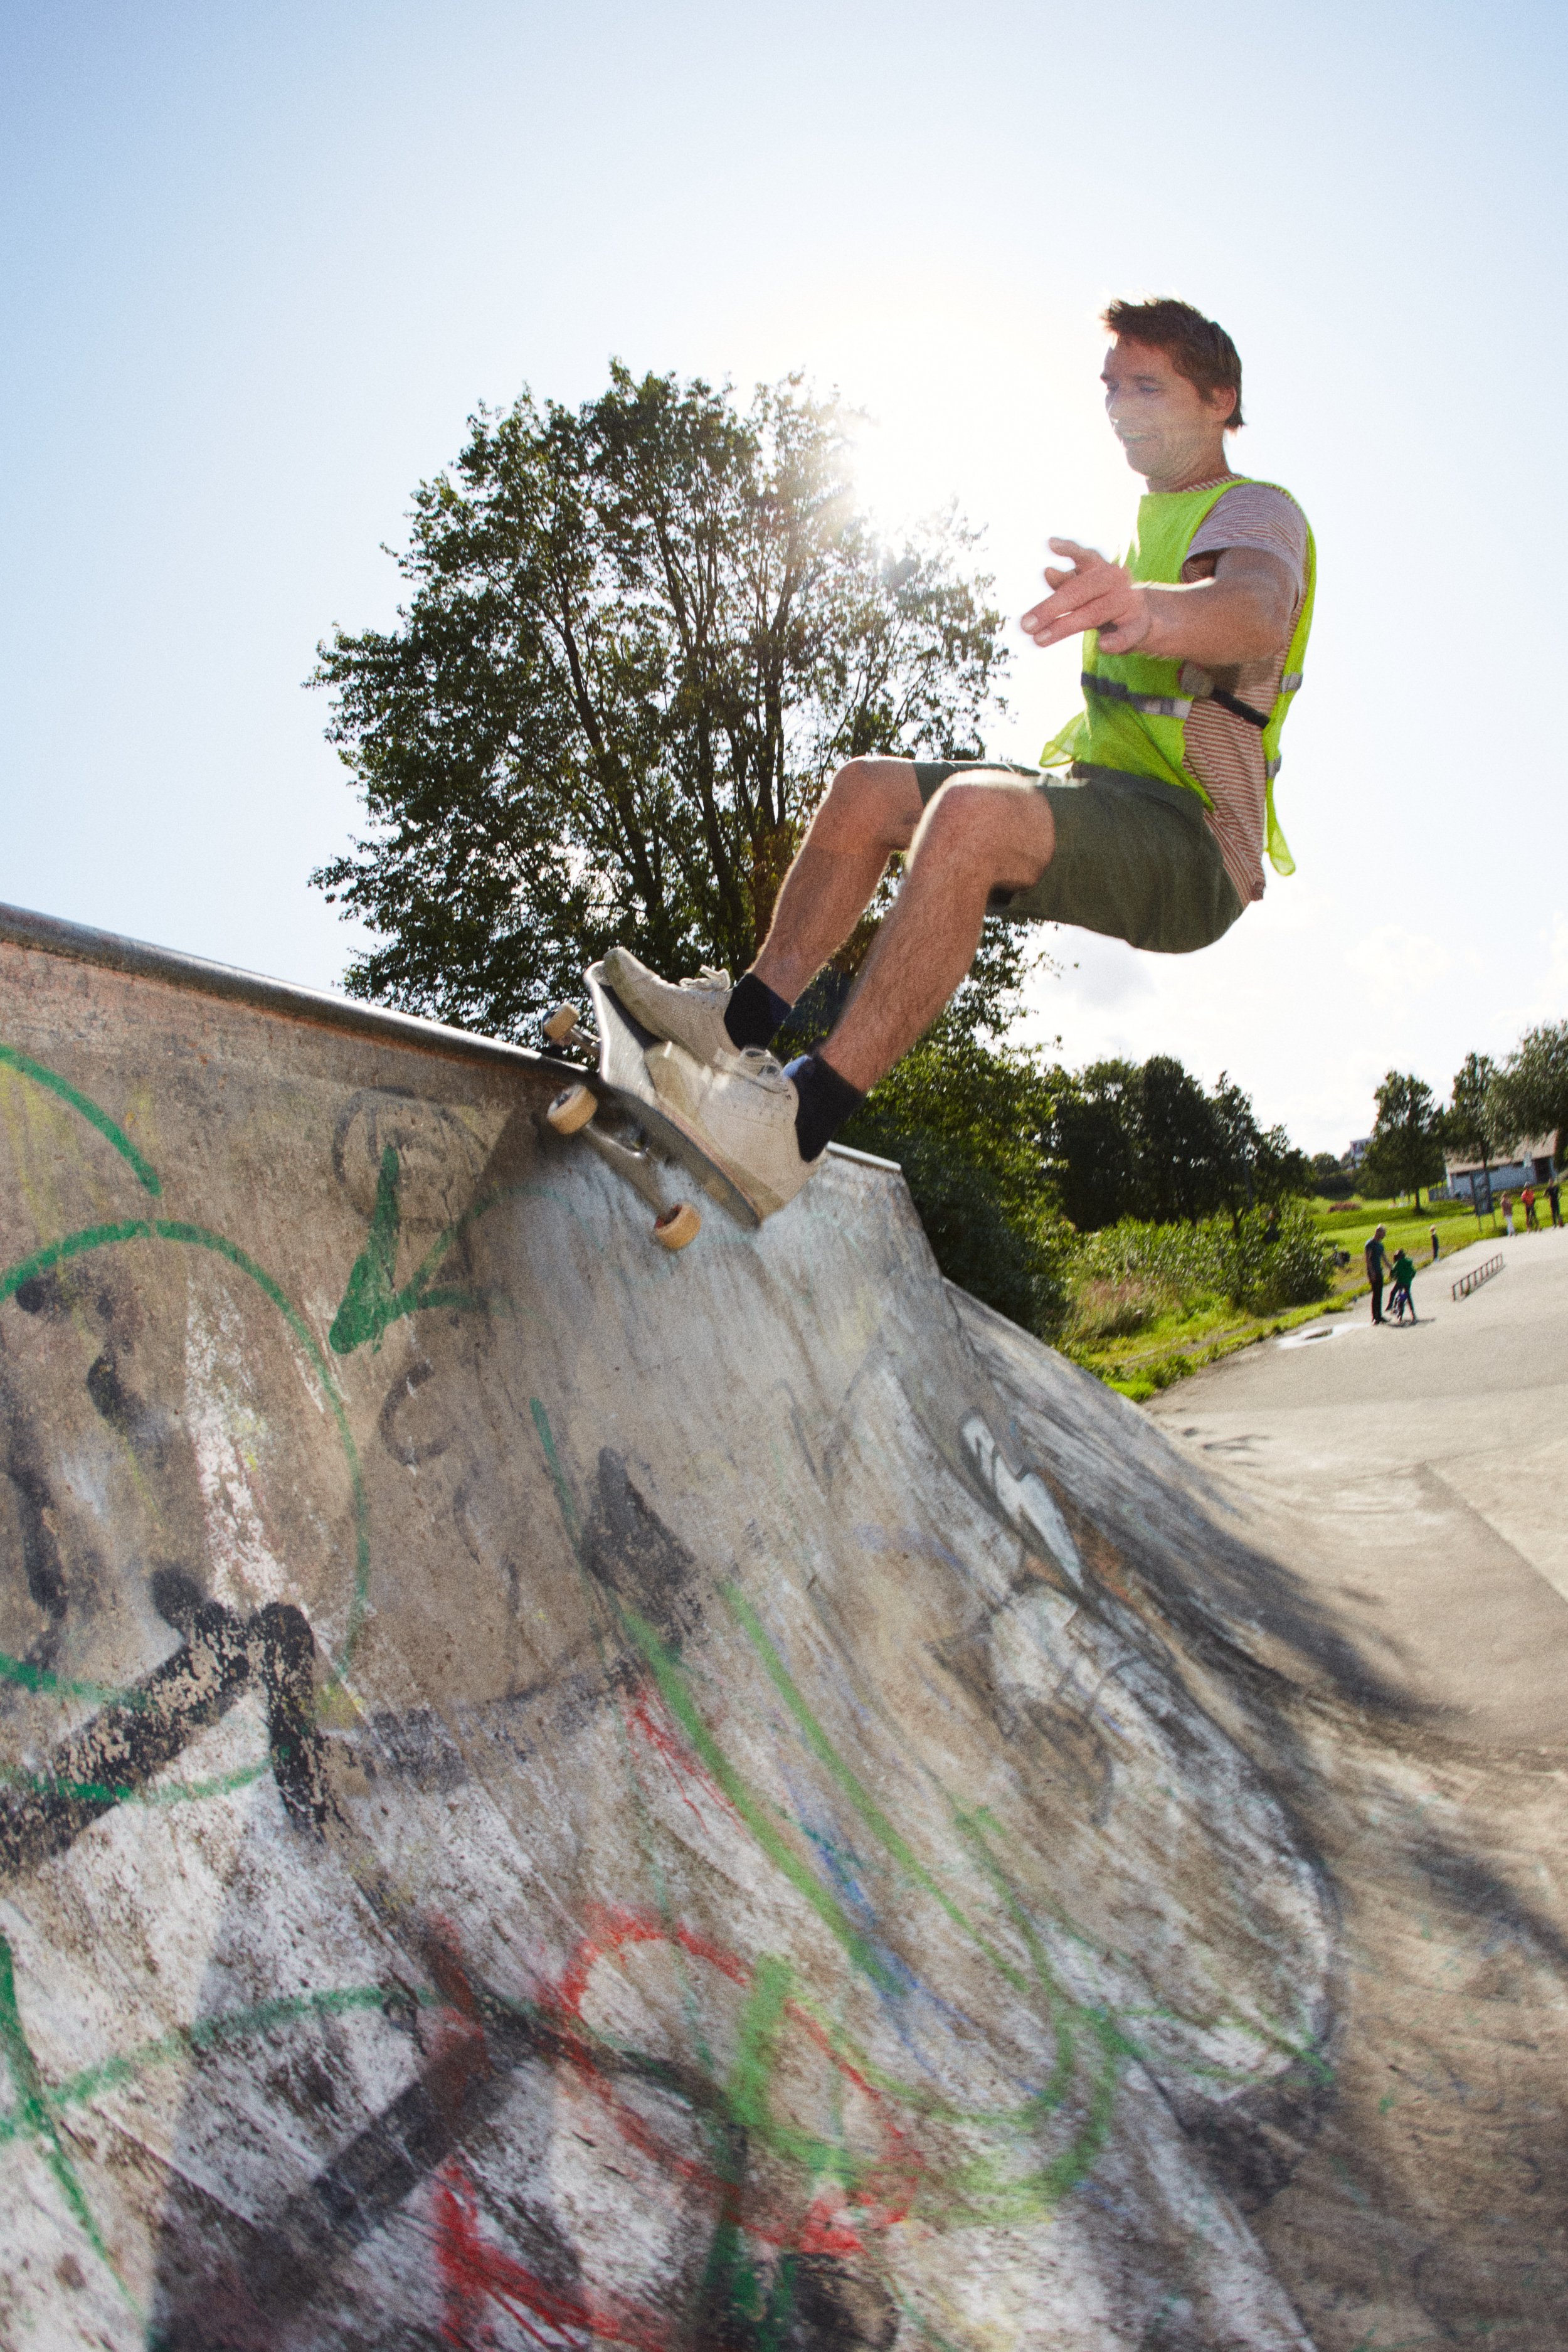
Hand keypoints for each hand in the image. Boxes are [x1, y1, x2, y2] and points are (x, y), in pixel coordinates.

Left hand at [1020, 539, 1151, 652]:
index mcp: (1100, 567)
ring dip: (1064, 627)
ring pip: (1094, 614)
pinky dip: (1115, 640)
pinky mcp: (1139, 625)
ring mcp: (1128, 601)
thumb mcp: (1083, 589)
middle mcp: (1115, 579)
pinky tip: (1103, 645)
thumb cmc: (1103, 600)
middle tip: (1024, 625)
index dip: (1067, 549)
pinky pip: (1127, 634)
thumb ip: (1066, 583)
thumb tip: (1047, 571)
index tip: (1050, 543)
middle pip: (1079, 591)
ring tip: (1039, 640)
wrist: (1142, 618)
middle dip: (1049, 608)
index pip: (1083, 555)